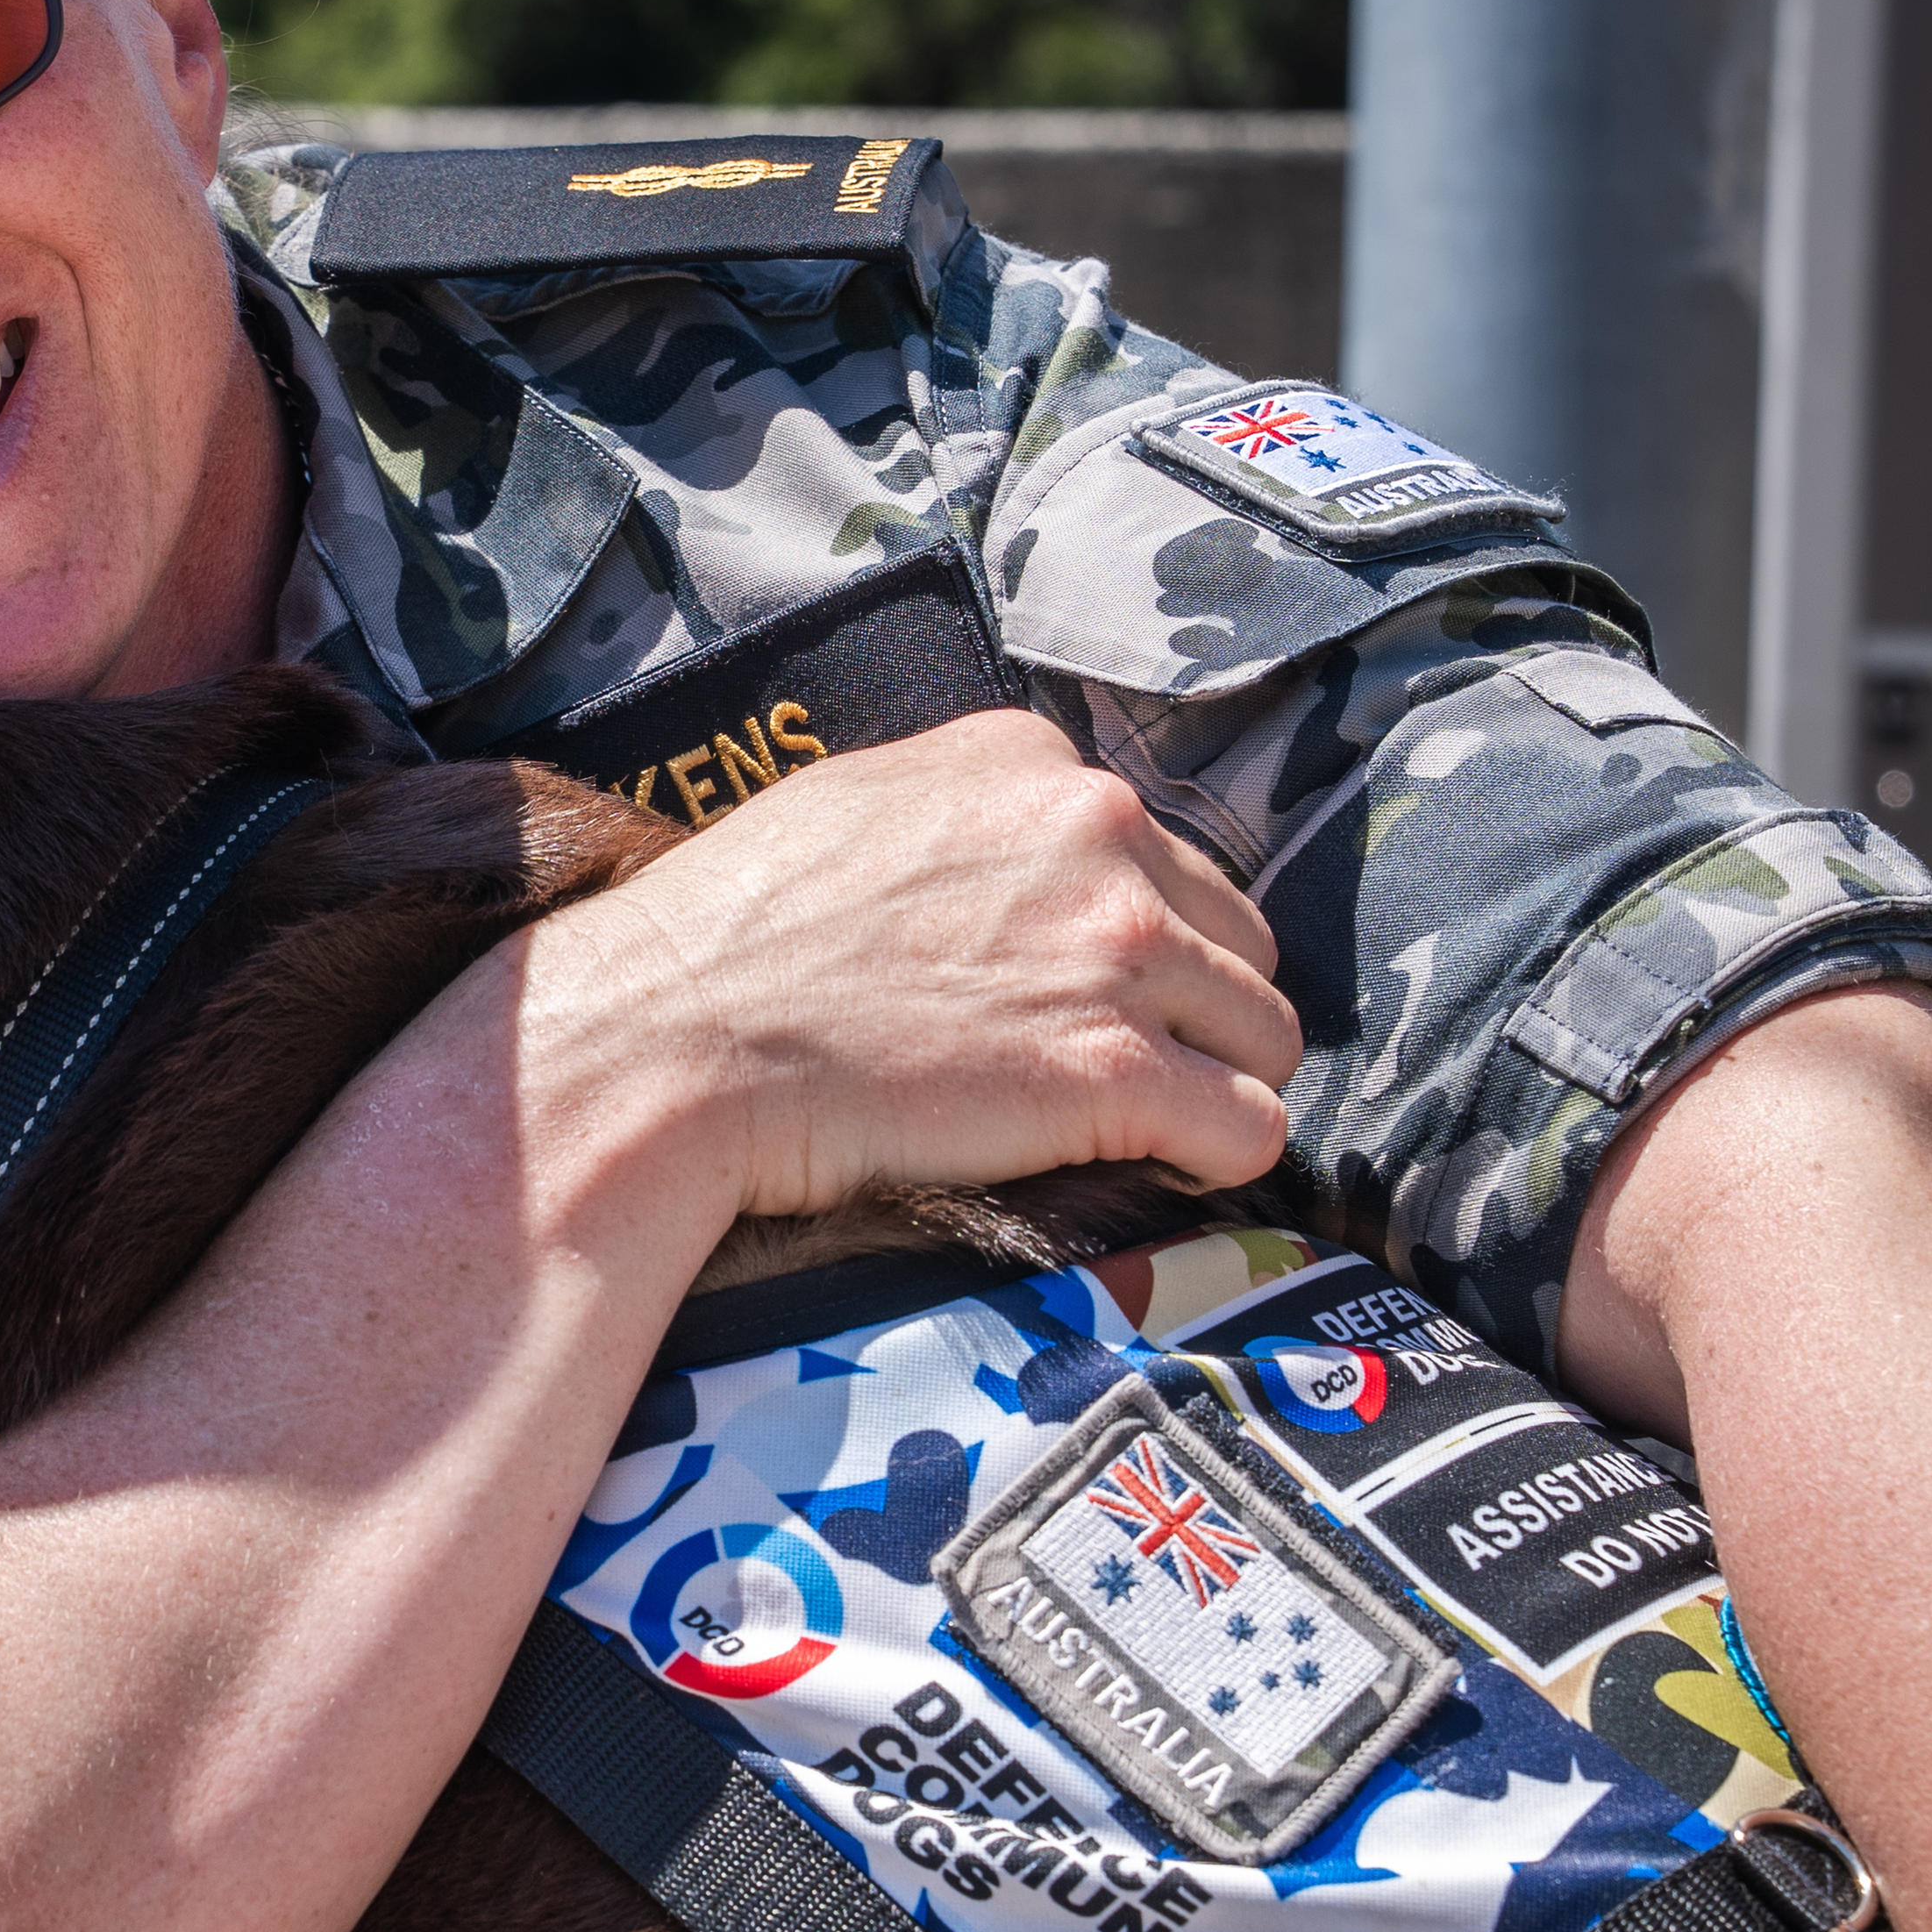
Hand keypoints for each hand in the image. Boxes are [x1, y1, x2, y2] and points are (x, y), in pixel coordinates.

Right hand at [548, 706, 1299, 1211]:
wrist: (667, 1041)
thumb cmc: (729, 936)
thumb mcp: (856, 806)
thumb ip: (970, 813)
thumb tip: (1021, 853)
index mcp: (1033, 763)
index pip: (1162, 855)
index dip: (1134, 936)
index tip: (1073, 991)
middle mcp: (1097, 833)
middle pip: (1238, 942)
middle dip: (1193, 1010)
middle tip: (1109, 1066)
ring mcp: (1115, 953)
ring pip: (1264, 1034)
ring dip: (1213, 1084)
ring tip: (1136, 1127)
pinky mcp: (1114, 1073)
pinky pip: (1251, 1128)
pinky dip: (1219, 1157)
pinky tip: (1164, 1169)